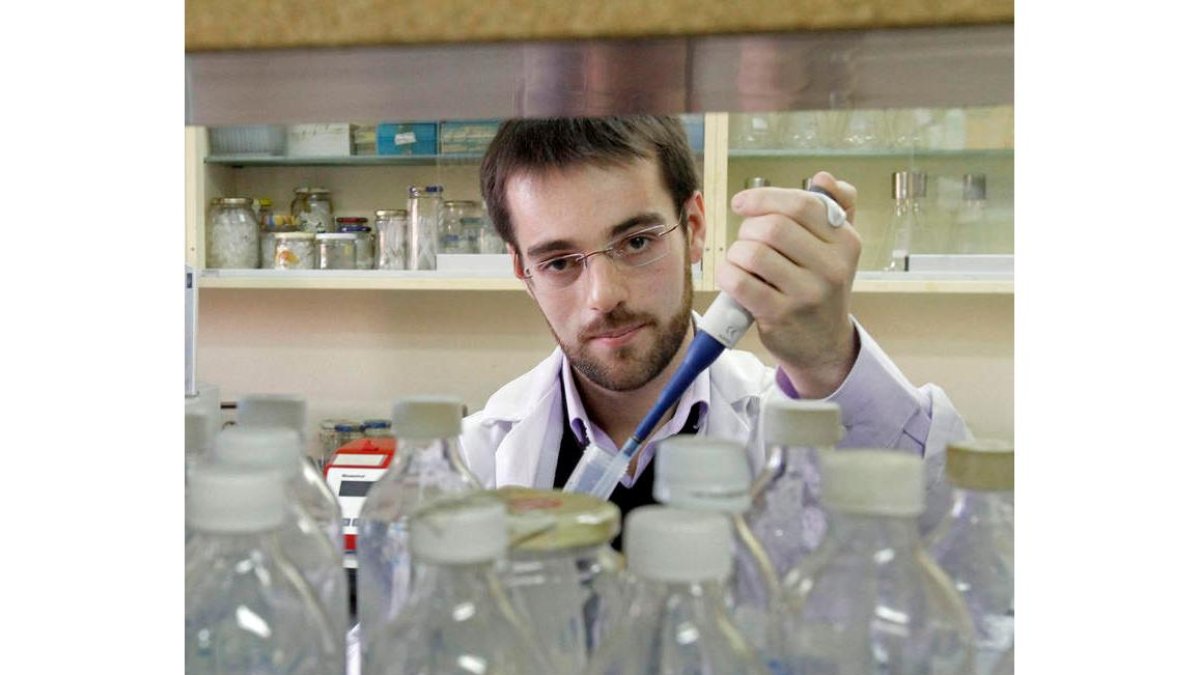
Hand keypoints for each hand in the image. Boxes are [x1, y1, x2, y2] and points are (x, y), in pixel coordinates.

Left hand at [716, 171, 860, 397]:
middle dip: (749, 229)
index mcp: (846, 241)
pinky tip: (732, 278)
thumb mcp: (839, 249)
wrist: (825, 345)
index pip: (802, 204)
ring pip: (753, 253)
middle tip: (747, 241)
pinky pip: (740, 282)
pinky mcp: (781, 316)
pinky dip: (727, 275)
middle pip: (773, 227)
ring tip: (741, 263)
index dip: (765, 197)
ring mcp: (808, 294)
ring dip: (736, 253)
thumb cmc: (822, 287)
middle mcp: (832, 267)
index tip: (741, 203)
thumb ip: (836, 208)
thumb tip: (825, 178)